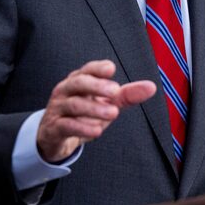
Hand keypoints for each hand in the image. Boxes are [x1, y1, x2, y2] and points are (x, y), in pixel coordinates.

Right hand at [36, 60, 155, 162]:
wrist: (56, 137)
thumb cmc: (83, 114)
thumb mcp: (106, 103)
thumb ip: (127, 95)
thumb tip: (151, 87)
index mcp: (79, 80)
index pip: (87, 69)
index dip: (98, 68)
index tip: (111, 69)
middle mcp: (66, 91)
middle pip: (78, 83)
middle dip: (97, 85)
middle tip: (115, 91)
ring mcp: (58, 109)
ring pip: (73, 105)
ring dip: (94, 108)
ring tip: (113, 113)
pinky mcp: (53, 128)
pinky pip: (66, 125)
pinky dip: (82, 127)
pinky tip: (97, 131)